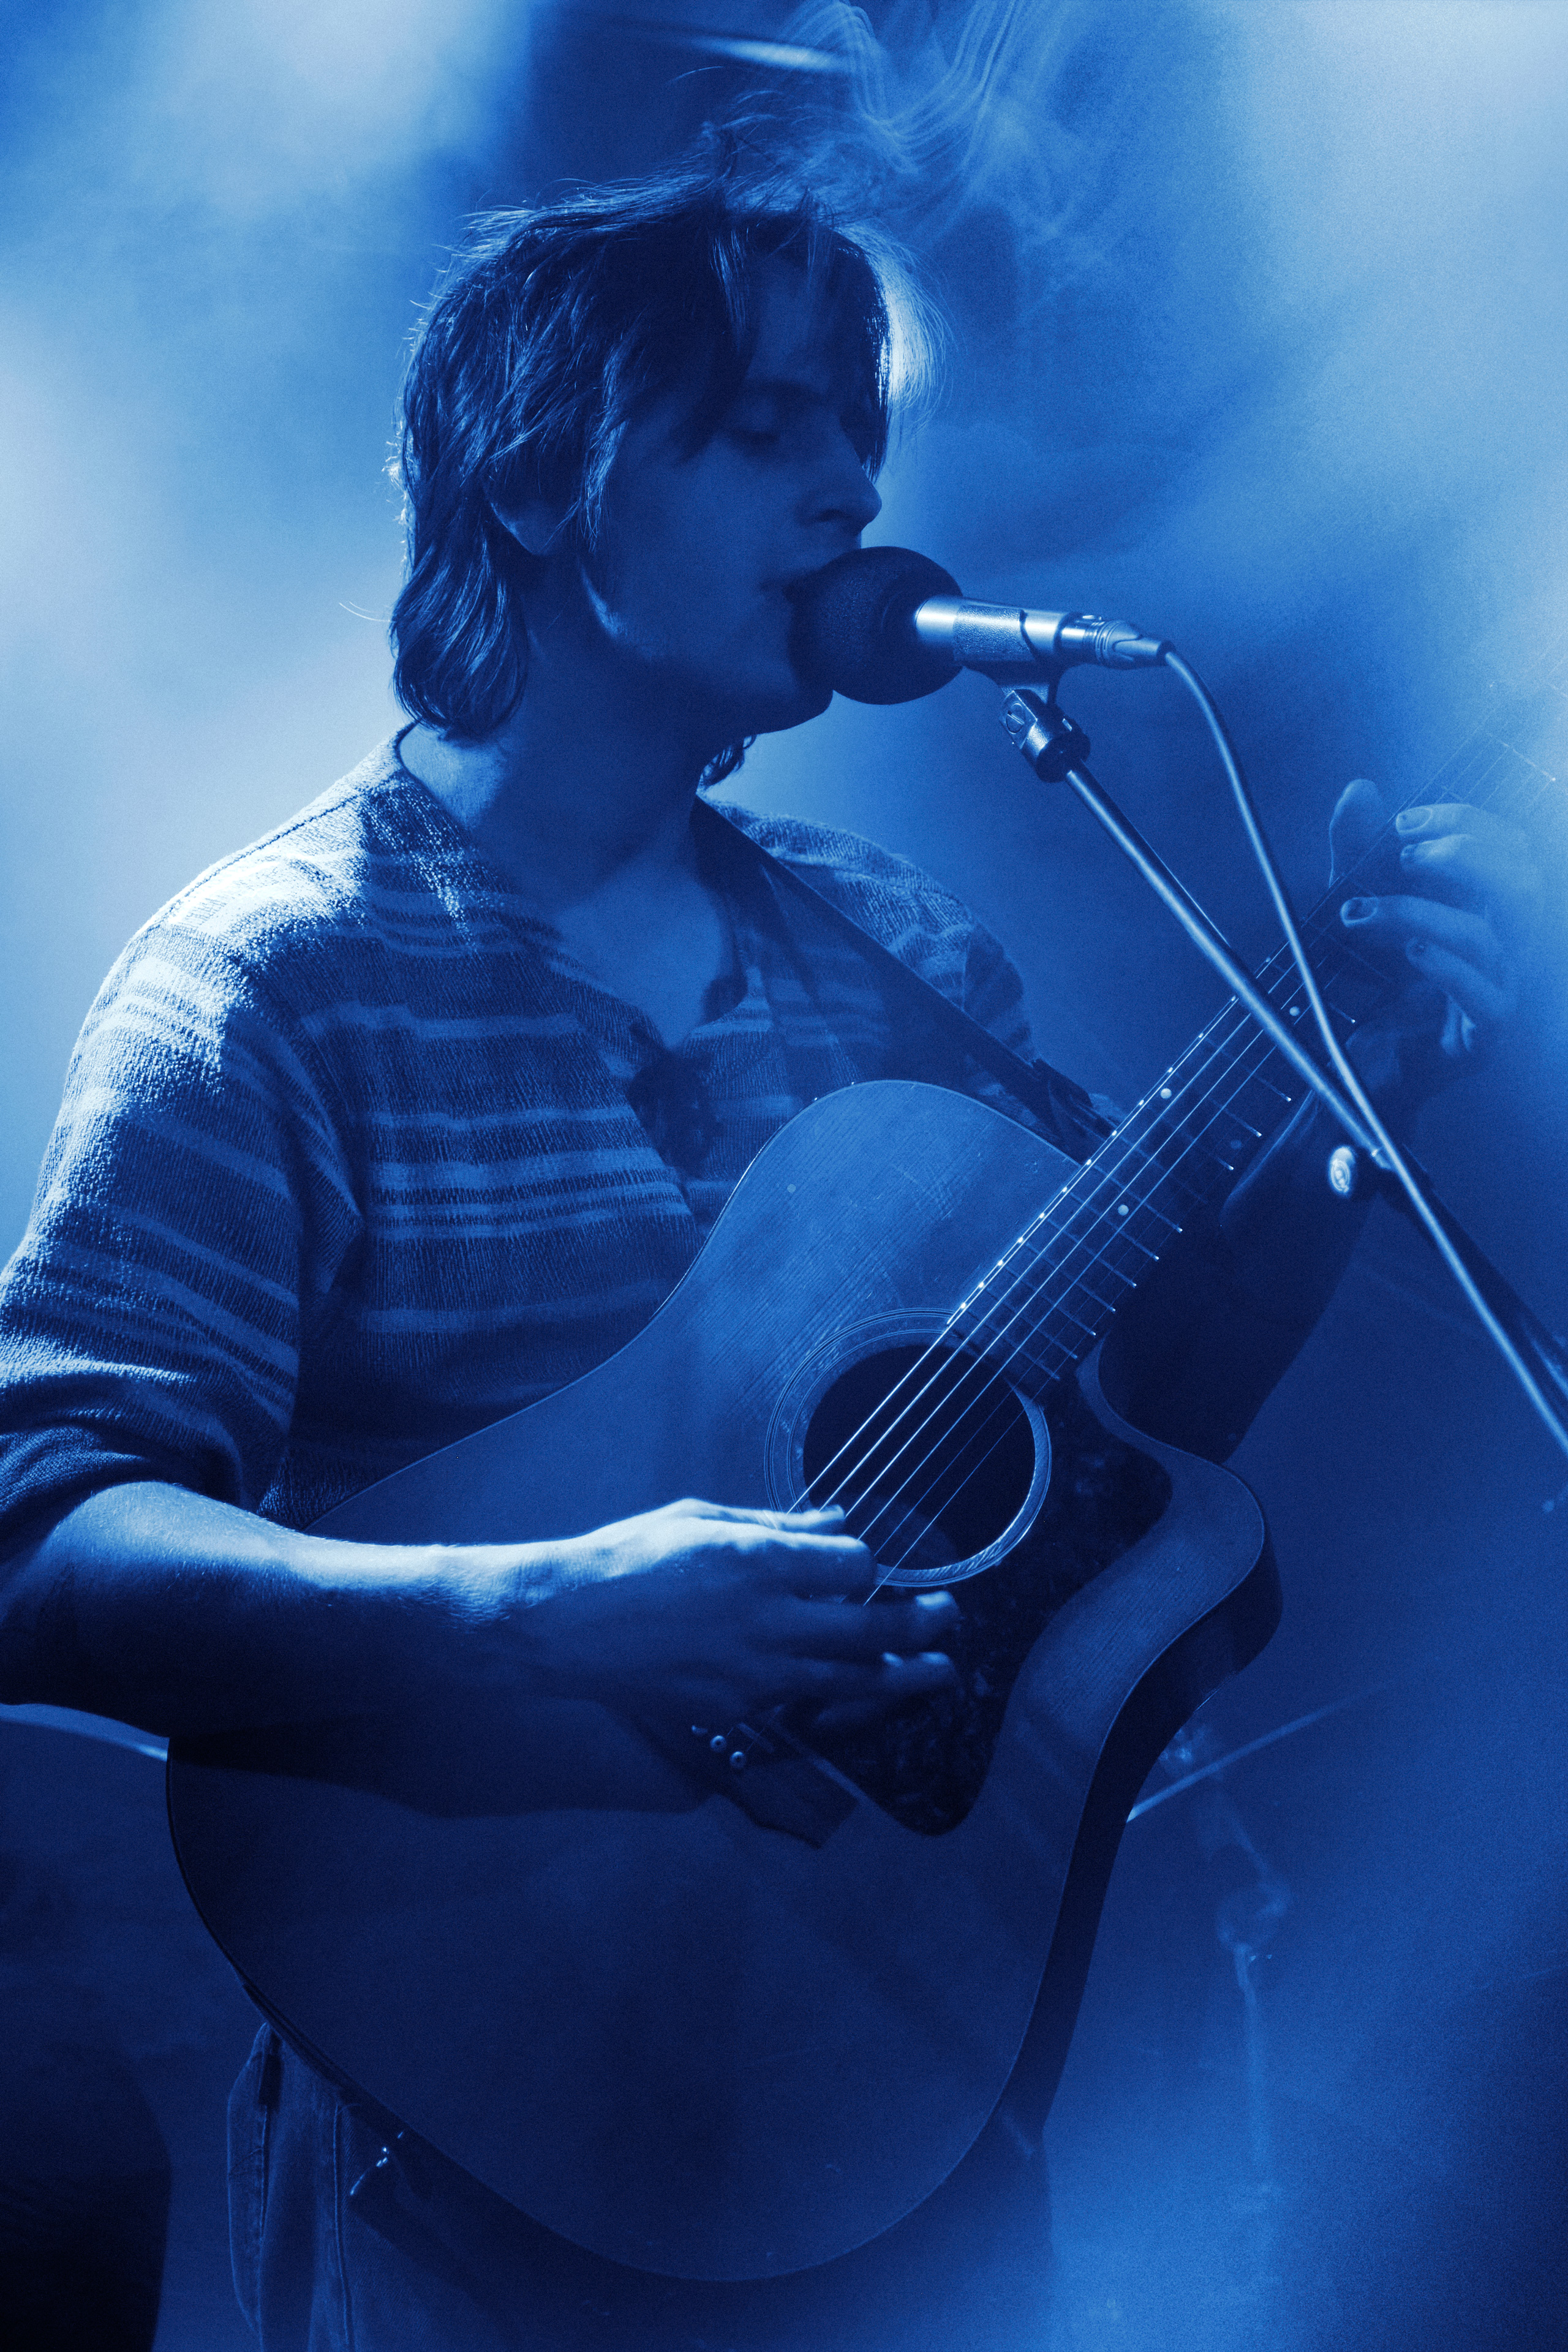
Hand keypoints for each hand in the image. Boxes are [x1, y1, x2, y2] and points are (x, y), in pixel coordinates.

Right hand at [503, 1498, 958, 1728]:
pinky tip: (859, 1690)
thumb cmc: (628, 1559)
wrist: (566, 1625)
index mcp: (755, 1561)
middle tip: (949, 1617)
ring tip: (940, 1672)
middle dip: (921, 1624)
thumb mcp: (701, 1519)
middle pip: (870, 1629)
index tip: (864, 1563)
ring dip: (904, 1677)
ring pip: (850, 1680)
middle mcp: (763, 1620)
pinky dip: (839, 1697)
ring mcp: (751, 1672)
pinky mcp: (734, 1707)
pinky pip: (804, 1704)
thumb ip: (776, 1525)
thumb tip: (838, 1522)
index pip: (853, 1567)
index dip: (868, 1565)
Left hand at [1328, 780, 1538, 1112]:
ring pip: (1492, 936)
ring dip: (1422, 912)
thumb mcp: (1359, 906)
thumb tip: (1359, 790)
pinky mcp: (1485, 1035)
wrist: (1365, 1066)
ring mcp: (1502, 988)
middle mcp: (1506, 943)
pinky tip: (1408, 953)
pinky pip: (1487, 997)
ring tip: (1364, 913)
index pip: (1511, 846)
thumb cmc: (1375, 985)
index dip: (1465, 822)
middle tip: (1402, 858)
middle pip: (1524, 881)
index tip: (1402, 824)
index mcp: (1489, 907)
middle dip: (1465, 854)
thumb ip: (1358, 853)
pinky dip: (1445, 968)